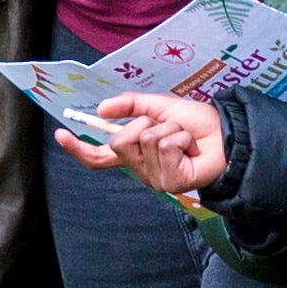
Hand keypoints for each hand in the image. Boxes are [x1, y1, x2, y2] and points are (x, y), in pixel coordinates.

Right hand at [60, 92, 227, 197]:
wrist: (226, 134)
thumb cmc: (196, 124)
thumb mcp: (158, 106)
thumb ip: (129, 105)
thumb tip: (100, 109)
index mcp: (133, 153)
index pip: (98, 157)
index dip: (77, 149)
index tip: (60, 134)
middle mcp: (140, 169)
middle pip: (119, 141)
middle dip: (142, 123)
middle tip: (165, 126)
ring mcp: (154, 178)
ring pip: (145, 140)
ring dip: (169, 128)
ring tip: (184, 137)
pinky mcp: (170, 182)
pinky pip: (164, 146)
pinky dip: (180, 137)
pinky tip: (190, 147)